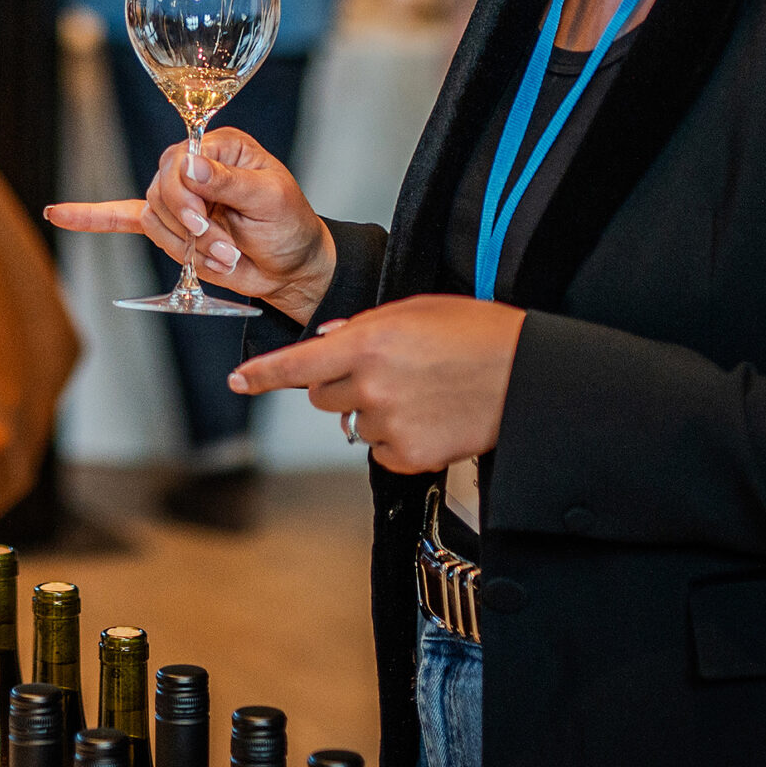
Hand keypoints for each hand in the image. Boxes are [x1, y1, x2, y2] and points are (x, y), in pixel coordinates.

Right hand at [46, 127, 335, 324]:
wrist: (291, 267)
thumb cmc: (290, 227)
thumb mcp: (271, 199)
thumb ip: (229, 182)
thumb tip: (190, 166)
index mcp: (218, 148)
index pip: (178, 163)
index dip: (185, 197)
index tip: (206, 225)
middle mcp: (193, 168)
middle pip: (161, 194)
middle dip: (189, 230)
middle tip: (222, 250)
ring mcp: (178, 199)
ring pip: (154, 221)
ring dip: (185, 248)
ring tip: (221, 258)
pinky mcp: (170, 229)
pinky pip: (121, 218)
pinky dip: (90, 218)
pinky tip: (58, 214)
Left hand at [230, 294, 525, 474]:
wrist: (526, 375)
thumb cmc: (478, 335)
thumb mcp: (417, 311)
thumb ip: (365, 326)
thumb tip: (330, 339)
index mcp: (367, 341)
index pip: (297, 363)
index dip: (262, 375)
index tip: (239, 381)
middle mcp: (370, 385)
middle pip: (321, 395)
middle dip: (340, 384)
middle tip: (385, 372)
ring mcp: (387, 424)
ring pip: (354, 423)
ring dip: (375, 411)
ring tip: (423, 393)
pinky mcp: (409, 455)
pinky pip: (381, 451)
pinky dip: (398, 439)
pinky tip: (430, 418)